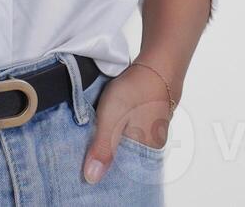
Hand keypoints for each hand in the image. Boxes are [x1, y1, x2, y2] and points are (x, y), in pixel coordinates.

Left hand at [82, 65, 173, 183]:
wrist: (157, 64)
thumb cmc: (136, 91)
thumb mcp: (111, 119)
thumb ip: (102, 148)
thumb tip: (92, 178)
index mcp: (146, 152)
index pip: (122, 172)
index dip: (104, 170)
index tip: (87, 168)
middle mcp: (153, 145)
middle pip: (125, 159)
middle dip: (107, 156)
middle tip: (88, 150)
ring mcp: (154, 130)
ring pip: (129, 144)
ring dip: (113, 141)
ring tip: (97, 135)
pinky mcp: (150, 118)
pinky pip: (133, 131)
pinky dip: (121, 129)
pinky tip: (110, 123)